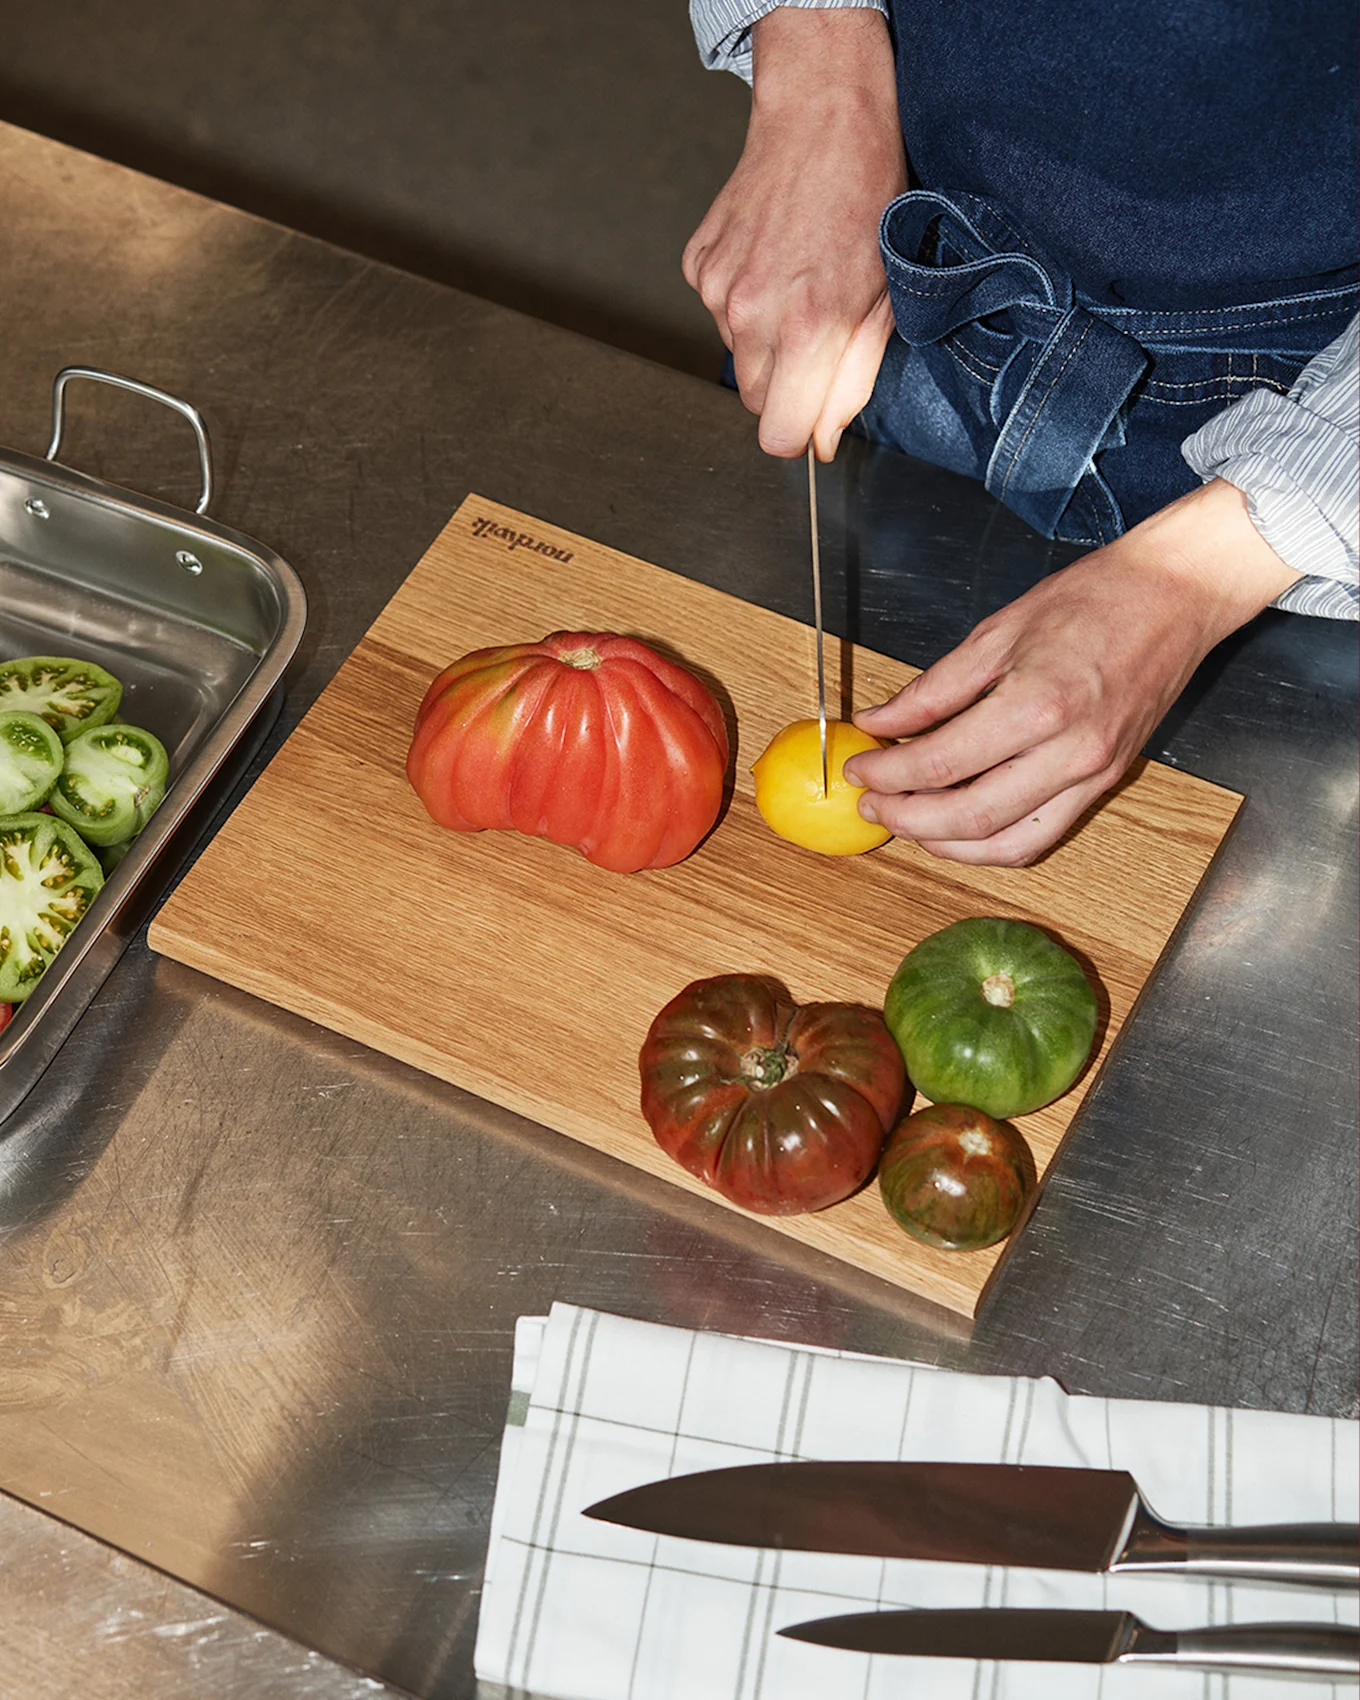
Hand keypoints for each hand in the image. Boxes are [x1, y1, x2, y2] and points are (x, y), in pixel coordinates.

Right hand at [682, 7, 904, 459]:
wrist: (822, 117)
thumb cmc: (867, 199)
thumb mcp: (885, 299)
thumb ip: (852, 382)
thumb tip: (821, 441)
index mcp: (808, 328)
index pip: (778, 435)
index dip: (800, 432)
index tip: (815, 414)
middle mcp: (752, 313)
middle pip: (755, 401)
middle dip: (786, 385)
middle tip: (818, 333)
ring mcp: (718, 288)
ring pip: (737, 355)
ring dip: (766, 338)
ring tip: (798, 282)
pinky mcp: (698, 264)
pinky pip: (718, 313)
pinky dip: (743, 300)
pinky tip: (773, 258)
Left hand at [843, 479, 1302, 864]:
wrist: (1176, 596)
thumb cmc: (1093, 600)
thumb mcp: (997, 632)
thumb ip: (933, 689)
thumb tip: (881, 723)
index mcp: (1038, 704)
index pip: (941, 763)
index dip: (888, 774)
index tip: (859, 767)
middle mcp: (1070, 751)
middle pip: (969, 816)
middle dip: (906, 818)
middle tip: (872, 803)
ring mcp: (1093, 775)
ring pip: (1005, 843)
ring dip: (945, 844)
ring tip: (906, 822)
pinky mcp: (1106, 783)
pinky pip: (1041, 836)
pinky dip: (991, 844)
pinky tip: (957, 828)